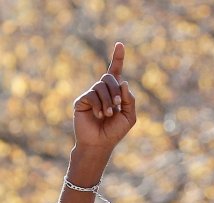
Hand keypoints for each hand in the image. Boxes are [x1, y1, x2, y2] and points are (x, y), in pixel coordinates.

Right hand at [72, 42, 135, 156]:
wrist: (99, 143)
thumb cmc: (115, 131)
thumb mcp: (129, 116)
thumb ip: (129, 100)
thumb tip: (123, 82)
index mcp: (115, 93)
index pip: (116, 72)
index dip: (118, 58)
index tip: (120, 44)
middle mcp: (102, 91)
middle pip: (110, 78)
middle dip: (116, 91)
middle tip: (118, 106)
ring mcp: (91, 95)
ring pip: (101, 86)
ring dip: (108, 101)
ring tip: (108, 115)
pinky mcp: (81, 101)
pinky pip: (91, 95)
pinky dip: (98, 105)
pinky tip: (99, 115)